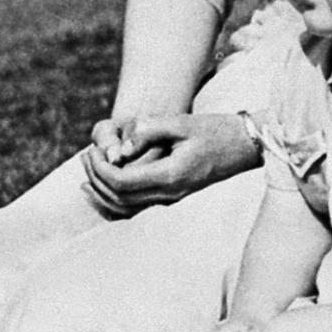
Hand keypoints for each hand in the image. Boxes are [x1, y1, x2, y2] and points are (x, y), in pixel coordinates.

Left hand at [82, 112, 258, 214]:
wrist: (245, 145)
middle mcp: (170, 194)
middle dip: (95, 178)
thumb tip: (120, 148)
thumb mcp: (181, 123)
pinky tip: (104, 188)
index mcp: (171, 176)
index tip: (92, 151)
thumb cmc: (215, 130)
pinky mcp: (173, 197)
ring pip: (124, 209)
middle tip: (86, 156)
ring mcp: (172, 199)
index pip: (121, 182)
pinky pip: (136, 209)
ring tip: (89, 171)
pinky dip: (115, 202)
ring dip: (102, 192)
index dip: (100, 169)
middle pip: (118, 198)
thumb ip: (148, 131)